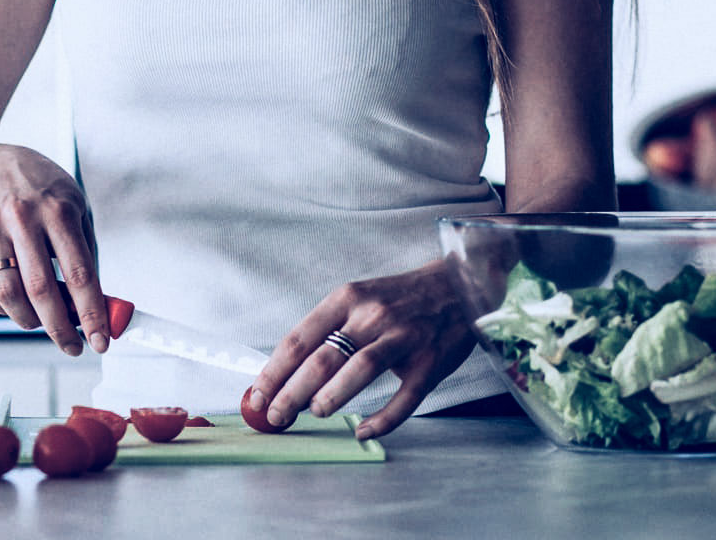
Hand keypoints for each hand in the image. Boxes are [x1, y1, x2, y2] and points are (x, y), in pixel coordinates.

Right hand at [0, 143, 109, 356]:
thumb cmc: (43, 193)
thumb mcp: (76, 208)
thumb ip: (86, 253)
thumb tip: (99, 305)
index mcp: (58, 209)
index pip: (79, 272)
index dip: (91, 312)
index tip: (101, 340)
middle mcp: (22, 217)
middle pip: (41, 288)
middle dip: (60, 328)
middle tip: (73, 346)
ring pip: (8, 294)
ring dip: (29, 321)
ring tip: (44, 324)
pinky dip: (3, 309)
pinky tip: (18, 305)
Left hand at [248, 260, 477, 439]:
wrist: (458, 285)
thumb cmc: (399, 298)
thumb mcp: (358, 298)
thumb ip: (327, 329)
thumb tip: (286, 371)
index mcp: (347, 299)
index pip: (299, 339)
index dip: (273, 372)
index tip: (256, 396)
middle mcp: (373, 316)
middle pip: (323, 359)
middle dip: (292, 393)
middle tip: (276, 416)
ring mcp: (404, 338)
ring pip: (360, 370)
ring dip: (331, 397)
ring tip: (314, 413)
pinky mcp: (430, 362)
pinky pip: (404, 397)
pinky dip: (383, 419)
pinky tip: (363, 430)